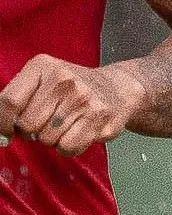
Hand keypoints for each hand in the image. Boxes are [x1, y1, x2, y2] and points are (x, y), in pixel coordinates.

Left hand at [0, 55, 144, 155]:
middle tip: (46, 122)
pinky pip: (68, 147)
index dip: (1, 123)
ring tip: (65, 125)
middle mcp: (64, 79)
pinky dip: (69, 147)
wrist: (117, 87)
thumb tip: (0, 135)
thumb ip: (16, 101)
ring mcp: (84, 98)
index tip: (6, 132)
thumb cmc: (69, 89)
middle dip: (31, 131)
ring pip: (47, 139)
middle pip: (27, 125)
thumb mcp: (40, 81)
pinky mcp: (100, 117)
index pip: (9, 102)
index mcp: (42, 66)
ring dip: (52, 139)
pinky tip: (78, 132)